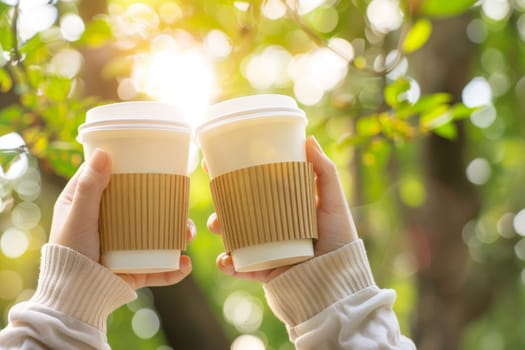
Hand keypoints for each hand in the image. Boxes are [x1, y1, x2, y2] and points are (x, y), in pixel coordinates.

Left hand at [49, 148, 194, 288]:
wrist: (74, 297)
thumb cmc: (69, 253)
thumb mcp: (79, 216)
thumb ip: (91, 187)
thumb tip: (103, 152)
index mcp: (90, 207)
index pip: (111, 179)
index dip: (129, 167)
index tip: (148, 158)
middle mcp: (111, 225)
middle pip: (144, 207)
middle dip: (169, 205)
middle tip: (182, 202)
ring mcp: (125, 248)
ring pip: (158, 235)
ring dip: (178, 235)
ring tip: (188, 235)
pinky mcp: (135, 270)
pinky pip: (159, 268)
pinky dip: (174, 269)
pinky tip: (185, 265)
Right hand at [206, 136, 357, 281]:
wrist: (339, 285)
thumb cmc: (341, 241)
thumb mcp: (334, 203)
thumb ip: (324, 172)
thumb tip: (309, 138)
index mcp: (288, 208)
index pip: (258, 186)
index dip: (237, 174)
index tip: (217, 163)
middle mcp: (275, 227)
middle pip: (241, 210)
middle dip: (222, 202)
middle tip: (215, 196)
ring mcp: (266, 250)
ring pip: (234, 236)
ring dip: (221, 229)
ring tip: (217, 226)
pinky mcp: (263, 271)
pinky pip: (239, 267)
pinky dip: (228, 264)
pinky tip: (226, 260)